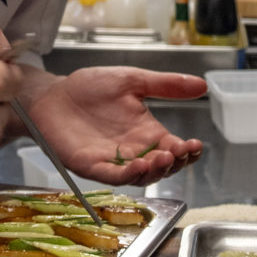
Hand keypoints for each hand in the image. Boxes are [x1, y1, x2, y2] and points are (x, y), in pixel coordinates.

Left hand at [21, 67, 205, 185]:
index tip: (195, 144)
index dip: (188, 152)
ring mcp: (112, 161)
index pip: (175, 149)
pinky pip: (113, 176)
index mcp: (146, 133)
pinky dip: (127, 174)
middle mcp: (133, 151)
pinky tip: (138, 165)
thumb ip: (165, 85)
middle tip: (180, 151)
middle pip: (162, 167)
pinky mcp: (91, 165)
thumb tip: (202, 85)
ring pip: (141, 176)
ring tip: (163, 158)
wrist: (53, 93)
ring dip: (155, 171)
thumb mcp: (132, 80)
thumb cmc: (90, 87)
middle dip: (175, 163)